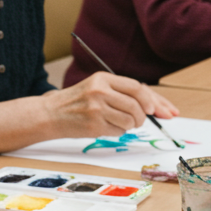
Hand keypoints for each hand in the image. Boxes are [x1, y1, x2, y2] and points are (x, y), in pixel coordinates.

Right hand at [43, 72, 178, 137]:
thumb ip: (121, 92)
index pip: (137, 87)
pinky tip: (106, 127)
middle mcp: (101, 91)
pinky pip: (119, 132)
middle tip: (141, 121)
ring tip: (118, 123)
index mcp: (103, 78)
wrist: (50, 114)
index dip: (152, 100)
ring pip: (130, 121)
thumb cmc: (77, 102)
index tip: (160, 110)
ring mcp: (97, 108)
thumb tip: (154, 105)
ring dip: (130, 126)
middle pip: (137, 105)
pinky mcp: (94, 125)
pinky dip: (118, 132)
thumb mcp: (97, 87)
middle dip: (143, 116)